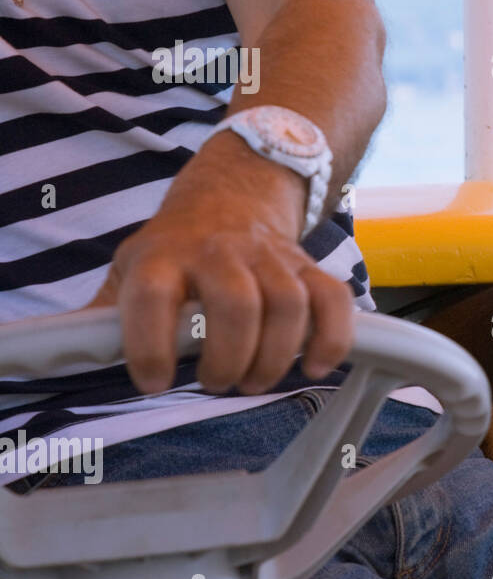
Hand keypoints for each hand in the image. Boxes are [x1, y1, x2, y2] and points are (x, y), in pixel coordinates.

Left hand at [88, 133, 354, 395]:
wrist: (232, 195)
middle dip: (228, 357)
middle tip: (216, 383)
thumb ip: (106, 315)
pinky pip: (334, 300)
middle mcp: (218, 251)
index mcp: (163, 255)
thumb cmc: (175, 249)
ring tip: (254, 380)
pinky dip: (330, 339)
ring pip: (288, 304)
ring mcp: (270, 257)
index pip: (153, 295)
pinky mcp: (309, 267)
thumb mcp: (131, 268)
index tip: (153, 382)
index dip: (151, 344)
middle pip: (235, 303)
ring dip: (274, 357)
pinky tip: (312, 366)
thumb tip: (72, 355)